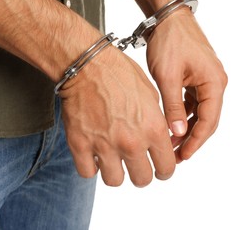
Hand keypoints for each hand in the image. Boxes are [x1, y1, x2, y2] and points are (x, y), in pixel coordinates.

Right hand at [59, 46, 175, 186]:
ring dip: (116, 173)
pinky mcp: (79, 144)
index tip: (159, 168)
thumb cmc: (119, 74)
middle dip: (141, 174)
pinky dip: (91, 167)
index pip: (167, 167)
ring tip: (113, 161)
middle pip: (142, 180)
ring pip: (115, 181)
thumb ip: (156, 123)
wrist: (87, 65)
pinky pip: (87, 173)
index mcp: (152, 128)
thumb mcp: (150, 95)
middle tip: (136, 165)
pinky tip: (94, 155)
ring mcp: (103, 145)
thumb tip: (158, 141)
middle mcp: (130, 141)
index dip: (164, 170)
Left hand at [146, 8, 227, 162]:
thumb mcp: (167, 77)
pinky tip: (170, 124)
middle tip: (176, 155)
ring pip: (198, 113)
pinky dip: (182, 115)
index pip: (209, 121)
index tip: (184, 156)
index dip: (196, 142)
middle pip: (206, 119)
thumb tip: (179, 133)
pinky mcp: (195, 78)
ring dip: (185, 128)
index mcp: (214, 83)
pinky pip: (191, 102)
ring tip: (170, 144)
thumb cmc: (169, 41)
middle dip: (191, 139)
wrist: (167, 18)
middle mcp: (214, 83)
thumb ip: (172, 106)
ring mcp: (205, 80)